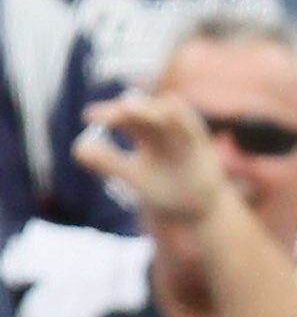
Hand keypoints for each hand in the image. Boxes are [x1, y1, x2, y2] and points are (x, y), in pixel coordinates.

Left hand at [73, 87, 227, 228]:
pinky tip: (166, 112)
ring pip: (165, 109)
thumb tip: (77, 149)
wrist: (199, 208)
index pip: (123, 116)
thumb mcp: (134, 178)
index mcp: (143, 133)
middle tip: (113, 112)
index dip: (106, 114)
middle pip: (142, 109)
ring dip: (149, 108)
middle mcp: (161, 127)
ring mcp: (180, 132)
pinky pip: (189, 123)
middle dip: (127, 108)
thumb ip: (108, 163)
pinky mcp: (198, 141)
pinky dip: (178, 117)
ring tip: (129, 108)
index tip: (88, 117)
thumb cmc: (165, 190)